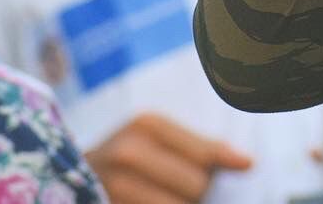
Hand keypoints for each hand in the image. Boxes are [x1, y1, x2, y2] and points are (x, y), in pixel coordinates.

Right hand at [86, 112, 252, 203]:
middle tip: (190, 190)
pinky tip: (157, 201)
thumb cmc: (130, 156)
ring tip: (167, 194)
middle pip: (196, 186)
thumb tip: (248, 164)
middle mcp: (128, 154)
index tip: (248, 167)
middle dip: (200, 194)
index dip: (226, 164)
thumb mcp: (157, 140)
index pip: (204, 155)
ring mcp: (113, 186)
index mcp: (147, 126)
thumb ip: (199, 149)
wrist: (74, 175)